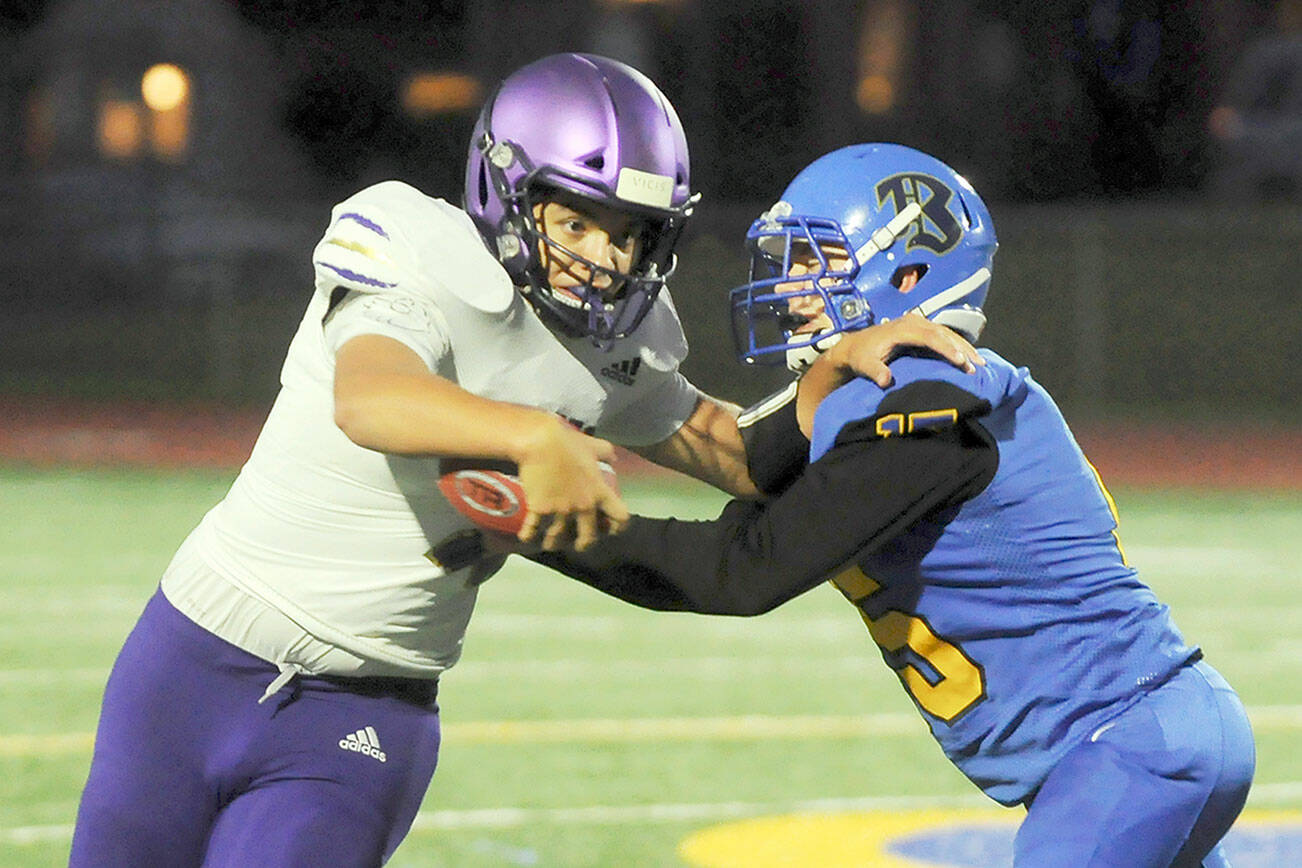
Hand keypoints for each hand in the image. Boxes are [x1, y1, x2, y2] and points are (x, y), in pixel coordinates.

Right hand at [514, 417, 628, 551]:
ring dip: (554, 543)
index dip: (619, 526)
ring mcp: (561, 509)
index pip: (620, 516)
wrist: (540, 442)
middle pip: (589, 537)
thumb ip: (605, 452)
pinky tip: (526, 537)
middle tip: (579, 544)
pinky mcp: (540, 508)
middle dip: (584, 544)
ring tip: (549, 544)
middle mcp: (583, 505)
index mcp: (599, 491)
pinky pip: (534, 528)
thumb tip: (613, 457)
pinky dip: (529, 535)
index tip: (612, 529)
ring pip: (559, 537)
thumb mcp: (593, 445)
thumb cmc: (568, 442)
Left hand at [795, 315, 982, 436]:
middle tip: (977, 366)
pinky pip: (944, 336)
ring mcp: (919, 325)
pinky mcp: (922, 330)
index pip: (930, 337)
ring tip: (980, 363)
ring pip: (947, 333)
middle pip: (943, 333)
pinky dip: (958, 345)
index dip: (946, 348)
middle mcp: (913, 323)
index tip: (961, 361)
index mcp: (902, 329)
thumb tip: (886, 380)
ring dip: (964, 347)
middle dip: (962, 349)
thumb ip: (874, 371)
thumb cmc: (860, 357)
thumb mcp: (863, 364)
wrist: (855, 346)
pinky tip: (970, 358)